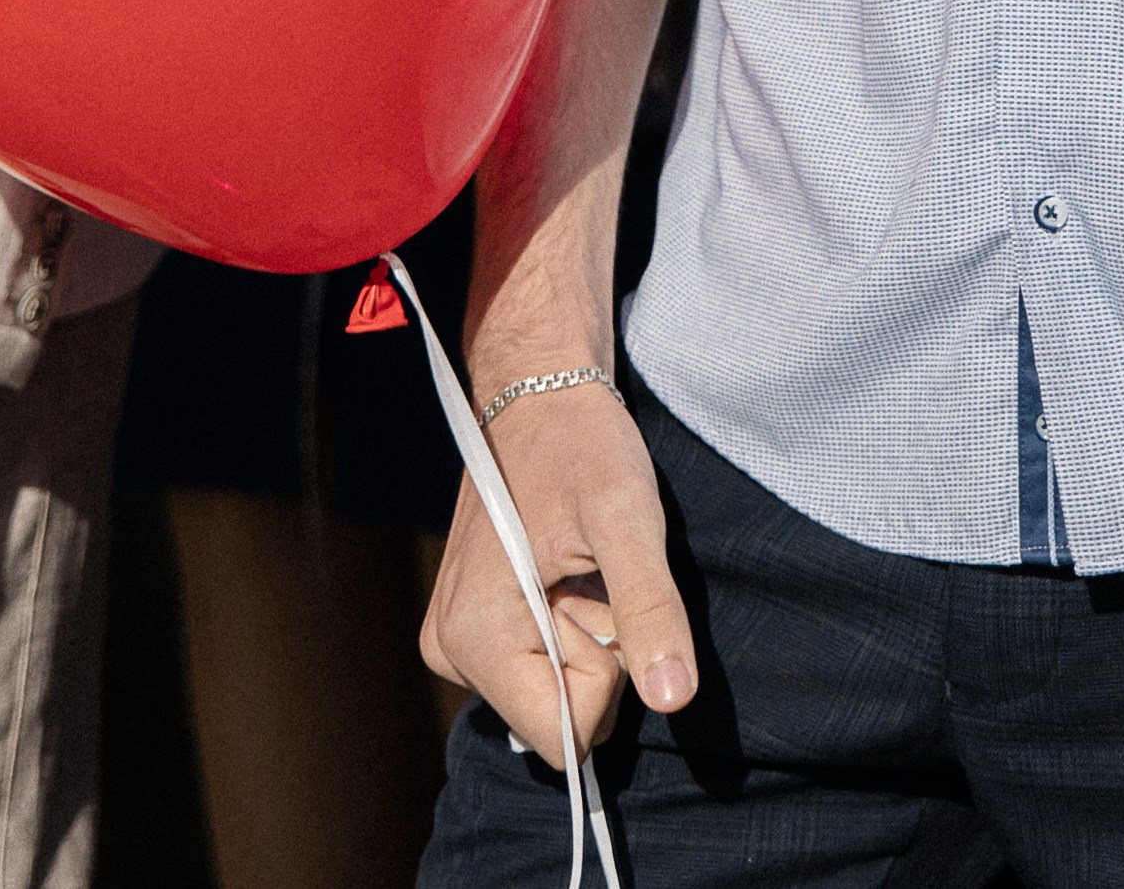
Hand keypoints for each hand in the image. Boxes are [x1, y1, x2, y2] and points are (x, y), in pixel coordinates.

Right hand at [421, 379, 696, 760]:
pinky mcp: (469, 626)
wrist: (538, 390)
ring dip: (585, 630)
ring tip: (576, 559)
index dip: (608, 672)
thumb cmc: (582, 444)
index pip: (566, 733)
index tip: (600, 592)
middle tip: (590, 568)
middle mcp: (450, 652)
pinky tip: (562, 566)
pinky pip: (539, 661)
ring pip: (554, 687)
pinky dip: (566, 620)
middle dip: (597, 647)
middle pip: (562, 713)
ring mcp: (454, 641)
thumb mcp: (629, 517)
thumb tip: (673, 699)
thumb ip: (650, 610)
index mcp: (477, 636)